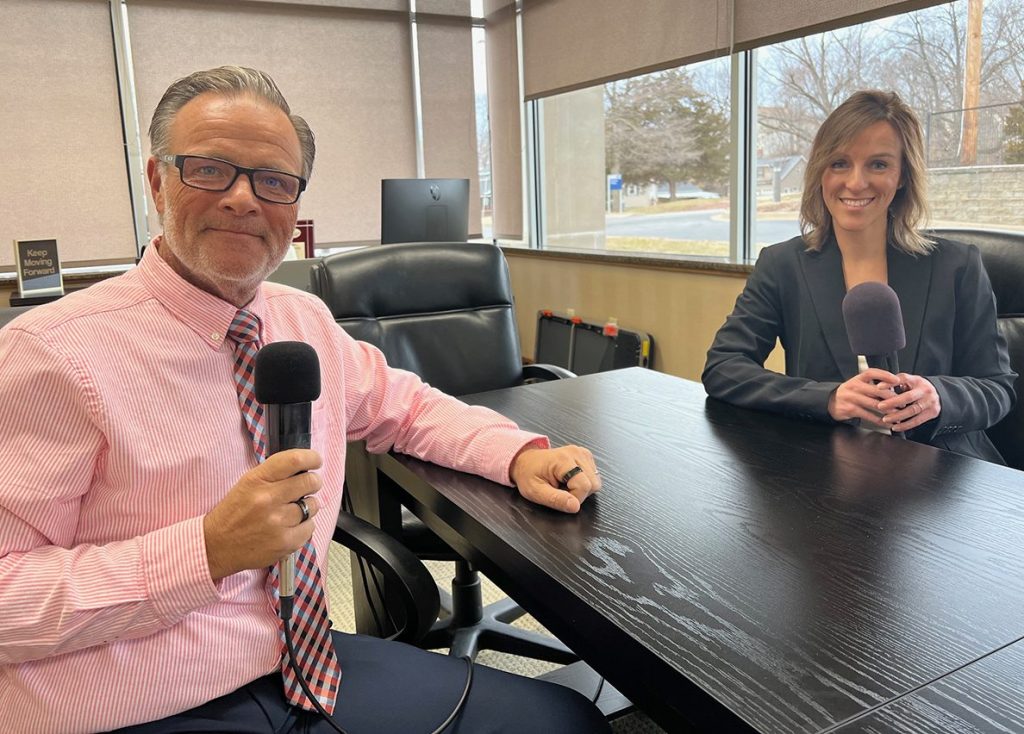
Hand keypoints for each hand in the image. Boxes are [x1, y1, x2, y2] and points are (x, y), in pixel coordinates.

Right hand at [203, 449, 322, 580]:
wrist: (216, 547)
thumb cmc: (233, 514)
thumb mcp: (247, 484)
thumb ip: (274, 475)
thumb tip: (304, 468)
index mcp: (257, 480)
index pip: (294, 460)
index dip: (312, 458)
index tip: (316, 461)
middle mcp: (268, 499)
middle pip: (309, 481)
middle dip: (313, 482)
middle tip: (308, 486)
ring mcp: (277, 522)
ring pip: (313, 505)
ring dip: (307, 506)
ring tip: (292, 511)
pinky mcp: (285, 542)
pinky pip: (310, 527)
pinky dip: (304, 527)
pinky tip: (289, 527)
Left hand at [509, 445, 600, 513]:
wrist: (525, 460)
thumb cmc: (528, 475)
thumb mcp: (535, 492)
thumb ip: (555, 500)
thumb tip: (575, 506)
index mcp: (563, 460)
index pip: (584, 486)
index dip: (575, 498)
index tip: (560, 496)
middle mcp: (576, 453)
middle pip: (593, 484)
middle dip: (579, 493)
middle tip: (562, 491)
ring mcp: (582, 453)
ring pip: (596, 481)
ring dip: (582, 488)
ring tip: (565, 485)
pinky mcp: (585, 456)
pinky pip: (594, 475)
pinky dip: (584, 481)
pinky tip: (570, 479)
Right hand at [828, 368, 901, 426]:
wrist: (831, 402)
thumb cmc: (849, 393)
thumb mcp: (858, 385)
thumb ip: (873, 386)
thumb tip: (893, 391)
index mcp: (858, 379)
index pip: (873, 373)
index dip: (885, 375)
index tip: (897, 380)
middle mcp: (855, 386)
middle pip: (877, 391)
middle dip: (892, 398)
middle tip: (903, 403)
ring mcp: (852, 398)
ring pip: (875, 405)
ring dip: (889, 411)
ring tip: (898, 415)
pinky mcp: (851, 409)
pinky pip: (869, 416)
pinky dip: (880, 421)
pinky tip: (886, 423)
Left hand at [879, 373, 940, 431]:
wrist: (938, 395)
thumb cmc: (917, 388)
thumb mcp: (909, 382)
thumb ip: (896, 384)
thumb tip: (878, 387)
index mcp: (917, 380)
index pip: (903, 379)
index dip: (890, 383)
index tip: (878, 387)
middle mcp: (925, 390)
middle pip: (908, 397)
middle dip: (893, 402)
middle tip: (880, 406)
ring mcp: (929, 402)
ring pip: (912, 410)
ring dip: (897, 416)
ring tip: (885, 419)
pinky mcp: (932, 413)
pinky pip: (917, 420)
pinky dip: (905, 425)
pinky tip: (895, 427)